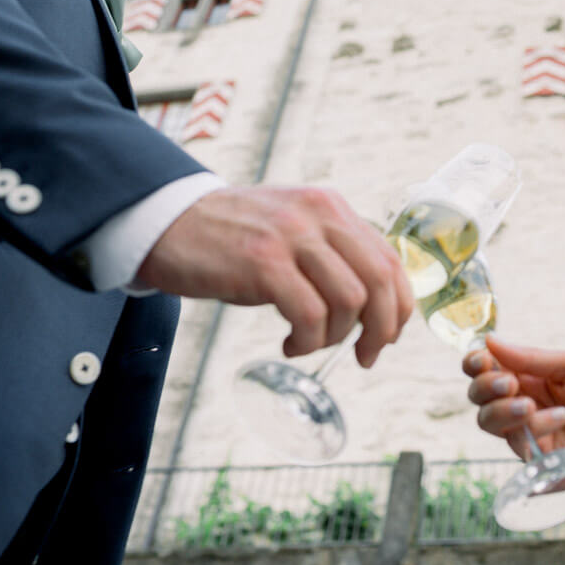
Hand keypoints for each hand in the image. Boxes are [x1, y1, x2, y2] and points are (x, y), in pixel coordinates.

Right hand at [138, 186, 414, 365]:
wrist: (165, 222)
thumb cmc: (231, 240)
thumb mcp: (291, 232)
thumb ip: (330, 256)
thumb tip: (372, 308)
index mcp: (331, 207)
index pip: (390, 260)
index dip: (398, 306)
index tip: (388, 336)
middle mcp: (318, 215)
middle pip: (380, 281)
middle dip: (381, 329)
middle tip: (365, 356)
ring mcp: (291, 236)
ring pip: (350, 300)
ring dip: (335, 337)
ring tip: (307, 344)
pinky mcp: (263, 263)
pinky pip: (310, 315)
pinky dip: (308, 340)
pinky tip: (290, 343)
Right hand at [463, 336, 564, 490]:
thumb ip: (532, 357)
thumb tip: (489, 341)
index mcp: (530, 376)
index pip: (486, 368)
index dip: (476, 363)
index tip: (483, 360)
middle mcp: (522, 403)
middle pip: (478, 395)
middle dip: (486, 387)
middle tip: (510, 384)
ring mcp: (526, 433)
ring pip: (487, 421)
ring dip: (505, 410)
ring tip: (533, 407)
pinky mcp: (534, 458)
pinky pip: (515, 443)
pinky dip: (535, 428)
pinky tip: (561, 419)